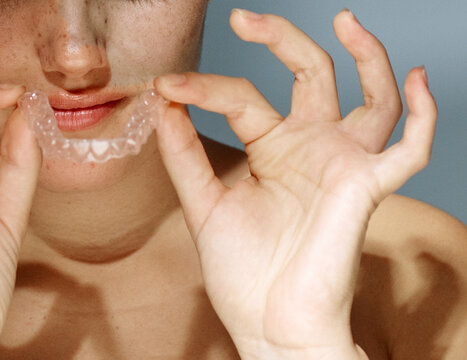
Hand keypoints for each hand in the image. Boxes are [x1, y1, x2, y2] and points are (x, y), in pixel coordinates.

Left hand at [154, 10, 434, 358]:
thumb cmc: (243, 273)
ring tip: (342, 20)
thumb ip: (185, 157)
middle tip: (244, 18)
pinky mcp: (365, 188)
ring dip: (365, 55)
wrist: (268, 324)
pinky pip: (410, 148)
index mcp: (271, 149)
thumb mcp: (204, 205)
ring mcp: (340, 164)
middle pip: (311, 74)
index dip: (203, 89)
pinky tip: (421, 79)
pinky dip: (424, 115)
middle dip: (282, 38)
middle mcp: (310, 148)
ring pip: (372, 96)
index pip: (243, 98)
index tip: (165, 87)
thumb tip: (164, 105)